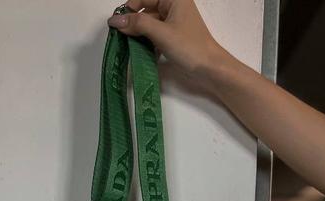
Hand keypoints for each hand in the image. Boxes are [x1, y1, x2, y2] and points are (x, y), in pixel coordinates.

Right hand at [107, 1, 225, 83]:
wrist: (210, 69)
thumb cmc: (190, 47)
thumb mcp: (161, 33)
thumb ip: (137, 24)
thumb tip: (114, 20)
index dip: (129, 8)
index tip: (116, 23)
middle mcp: (173, 7)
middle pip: (145, 10)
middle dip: (132, 23)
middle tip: (120, 38)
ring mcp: (173, 23)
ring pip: (149, 24)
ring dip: (138, 35)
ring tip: (128, 47)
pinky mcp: (173, 38)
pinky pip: (154, 36)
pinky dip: (146, 43)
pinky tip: (140, 53)